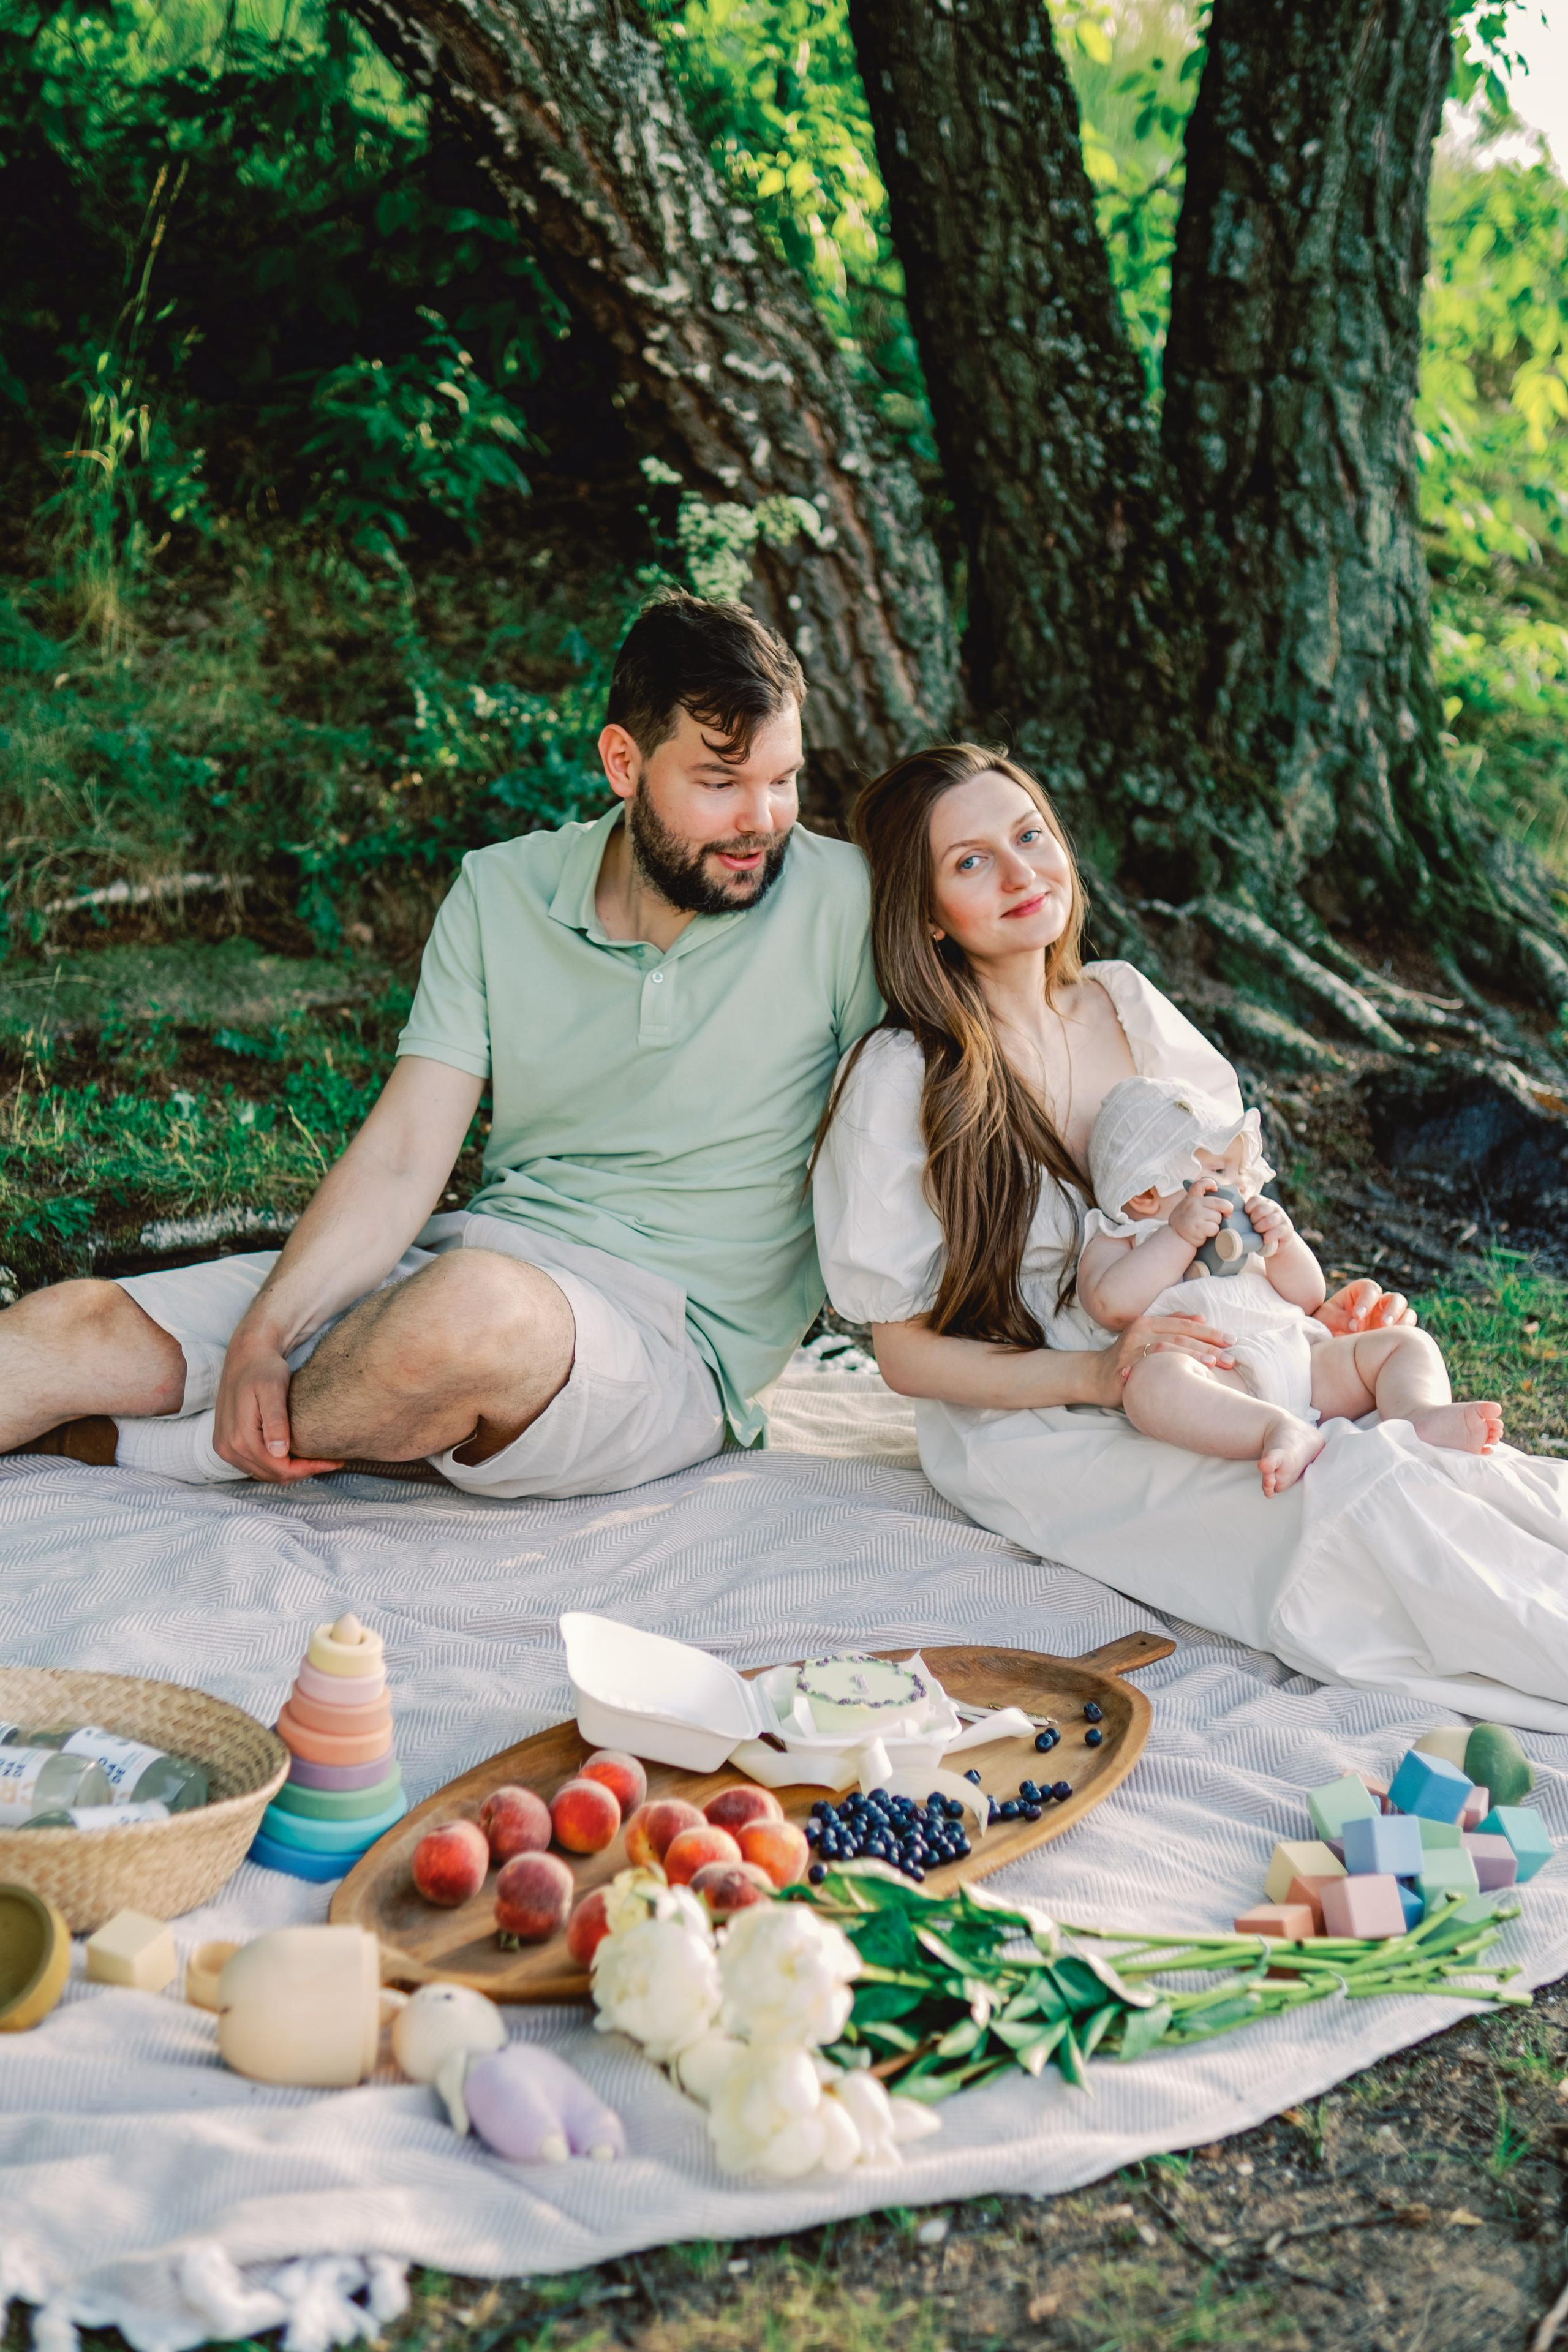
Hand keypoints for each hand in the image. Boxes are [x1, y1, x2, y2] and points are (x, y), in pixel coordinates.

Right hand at [213, 1338, 343, 1483]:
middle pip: (272, 1475)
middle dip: (303, 1471)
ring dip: (290, 1470)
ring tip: (316, 1458)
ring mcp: (225, 1448)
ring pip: (264, 1473)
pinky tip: (295, 1454)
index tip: (334, 1461)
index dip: (308, 1469)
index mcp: (239, 1438)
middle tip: (331, 1460)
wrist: (245, 1356)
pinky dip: (276, 1465)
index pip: (279, 1468)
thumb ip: (275, 1420)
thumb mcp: (273, 1388)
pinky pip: (255, 1465)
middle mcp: (228, 1448)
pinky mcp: (227, 1445)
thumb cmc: (263, 1368)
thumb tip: (279, 1452)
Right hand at [1090, 1312, 1237, 1406]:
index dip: (1209, 1331)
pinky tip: (1187, 1376)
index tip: (1231, 1340)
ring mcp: (1131, 1350)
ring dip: (1193, 1355)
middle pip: (1180, 1335)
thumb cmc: (1127, 1356)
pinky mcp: (1125, 1368)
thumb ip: (1172, 1324)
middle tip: (1231, 1357)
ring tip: (1215, 1363)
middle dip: (1208, 1345)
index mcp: (1148, 1322)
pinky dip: (1171, 1370)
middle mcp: (1140, 1332)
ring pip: (1168, 1348)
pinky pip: (1151, 1368)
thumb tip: (1201, 1316)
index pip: (1184, 1324)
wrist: (1094, 1375)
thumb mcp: (1148, 1335)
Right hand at [1166, 1176, 1227, 1248]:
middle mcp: (1193, 1203)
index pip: (1200, 1184)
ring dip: (1216, 1224)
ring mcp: (1195, 1214)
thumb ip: (1199, 1203)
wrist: (1173, 1238)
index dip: (1210, 1184)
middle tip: (1226, 1215)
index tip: (1215, 1189)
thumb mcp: (1187, 1208)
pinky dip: (1213, 1233)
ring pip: (1218, 1217)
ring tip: (1205, 1227)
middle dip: (1226, 1210)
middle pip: (1220, 1203)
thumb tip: (1221, 1205)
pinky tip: (1204, 1233)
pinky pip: (1215, 1228)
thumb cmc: (1185, 1224)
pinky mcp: (1198, 1227)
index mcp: (1191, 1198)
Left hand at [1245, 1194, 1293, 1258]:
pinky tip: (1265, 1239)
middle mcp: (1274, 1208)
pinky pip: (1279, 1230)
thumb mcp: (1253, 1221)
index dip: (1249, 1207)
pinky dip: (1270, 1236)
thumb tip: (1224, 1216)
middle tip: (1252, 1226)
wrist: (1276, 1243)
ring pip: (1271, 1220)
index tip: (1246, 1214)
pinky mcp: (1287, 1229)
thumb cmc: (1259, 1231)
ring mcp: (1281, 1218)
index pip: (1256, 1199)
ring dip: (1261, 1227)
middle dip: (1254, 1219)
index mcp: (1264, 1203)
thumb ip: (1244, 1216)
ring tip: (1257, 1232)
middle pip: (1262, 1209)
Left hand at [1313, 1279, 1416, 1336]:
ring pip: (1406, 1312)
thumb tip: (1356, 1325)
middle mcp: (1378, 1303)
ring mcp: (1389, 1318)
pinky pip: (1408, 1331)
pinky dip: (1406, 1335)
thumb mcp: (1326, 1319)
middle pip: (1395, 1299)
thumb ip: (1339, 1318)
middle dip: (1391, 1310)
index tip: (1357, 1316)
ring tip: (1392, 1334)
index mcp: (1360, 1292)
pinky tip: (1397, 1344)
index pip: (1370, 1289)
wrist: (1330, 1343)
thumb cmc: (1326, 1325)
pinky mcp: (1394, 1334)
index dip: (1366, 1300)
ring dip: (1402, 1322)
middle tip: (1383, 1324)